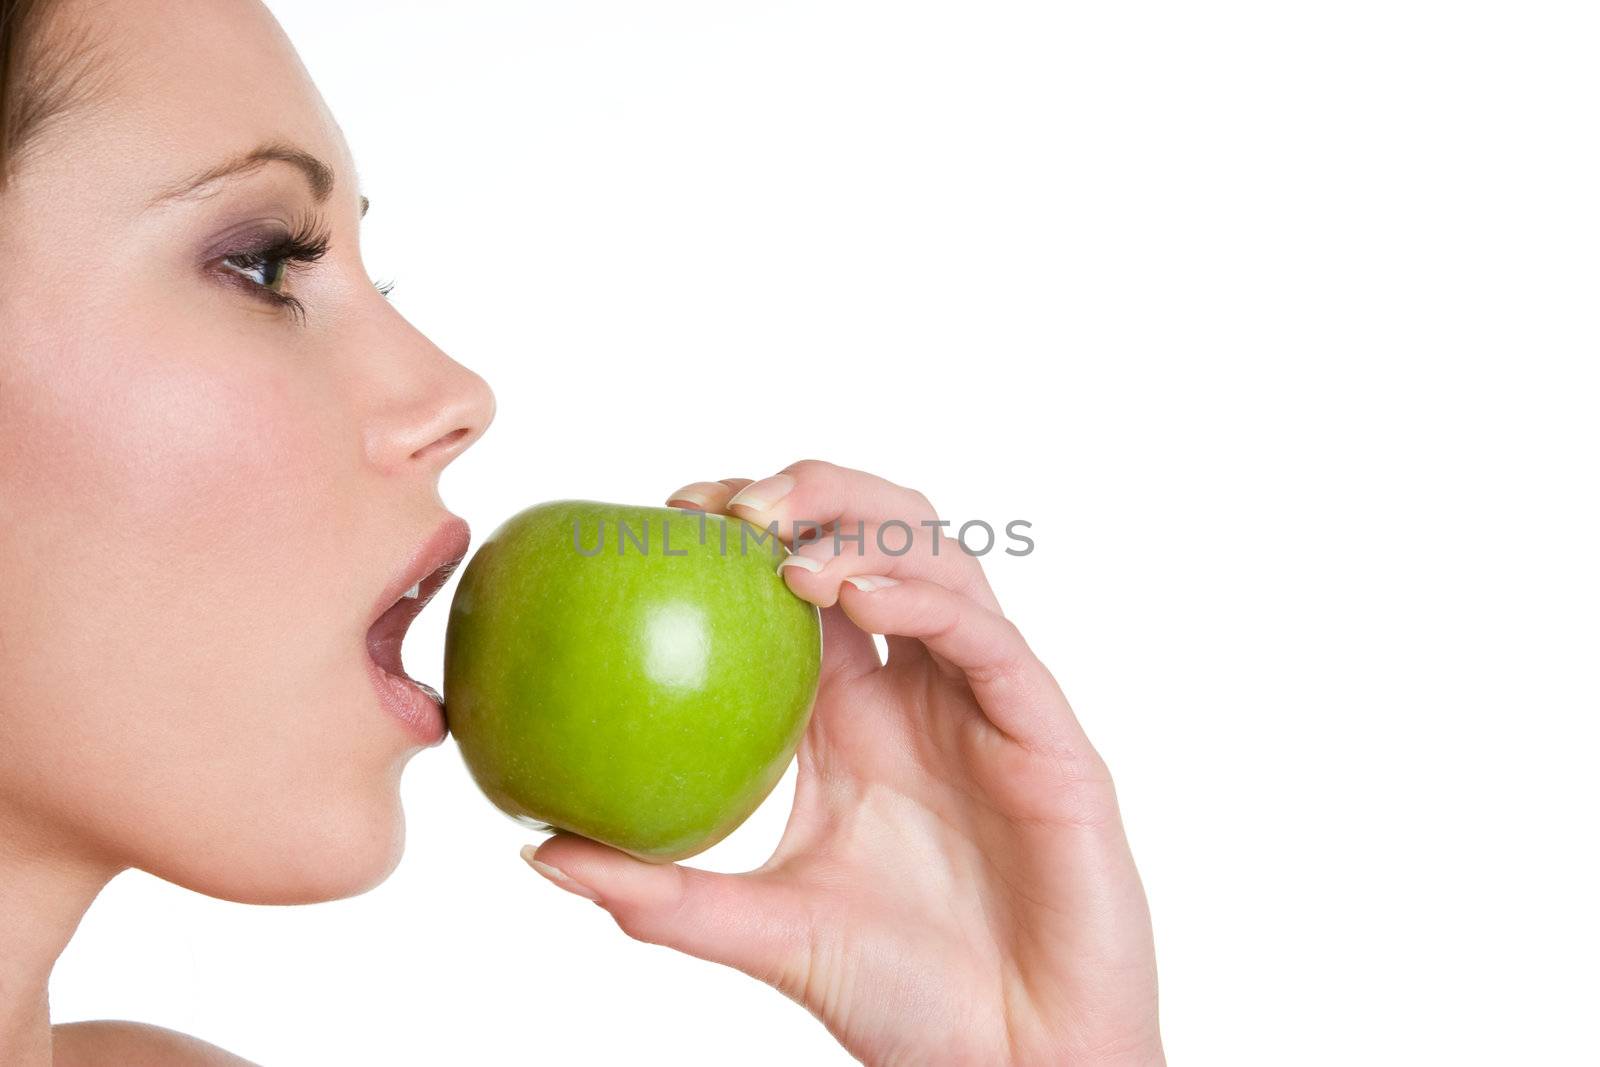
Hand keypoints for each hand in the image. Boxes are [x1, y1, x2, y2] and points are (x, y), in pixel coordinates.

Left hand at [526, 460, 1162, 1065]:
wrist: (1016, 1065)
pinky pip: (984, 635)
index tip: (669, 511)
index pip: (804, 586)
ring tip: (781, 545)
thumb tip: (537, 852)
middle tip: (723, 503)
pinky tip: (854, 595)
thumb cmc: (904, 1001)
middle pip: (879, 540)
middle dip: (810, 492)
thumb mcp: (764, 933)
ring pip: (939, 560)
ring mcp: (985, 701)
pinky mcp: (1044, 729)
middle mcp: (920, 690)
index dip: (748, 530)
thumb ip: (661, 895)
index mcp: (855, 717)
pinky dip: (919, 598)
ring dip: (861, 527)